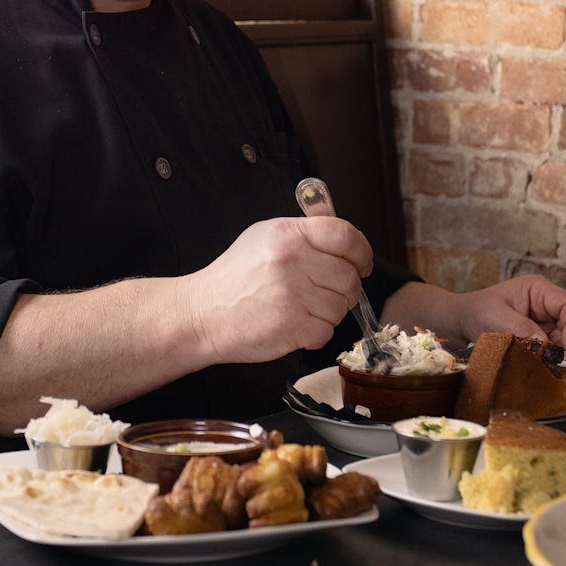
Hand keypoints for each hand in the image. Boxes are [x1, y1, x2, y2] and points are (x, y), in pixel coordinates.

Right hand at [184, 217, 372, 364]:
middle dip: (346, 287)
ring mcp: (292, 295)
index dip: (361, 251)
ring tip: (303, 308)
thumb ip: (303, 233)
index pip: (345, 235)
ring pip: (341, 306)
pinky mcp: (291, 326)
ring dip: (329, 312)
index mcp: (287, 233)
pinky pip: (326, 331)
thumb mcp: (263, 237)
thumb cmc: (234, 277)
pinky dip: (316, 333)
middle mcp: (291, 260)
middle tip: (328, 291)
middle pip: (349, 275)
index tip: (362, 263)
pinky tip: (296, 324)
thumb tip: (343, 239)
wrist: (202, 312)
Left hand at [451, 275, 565, 351]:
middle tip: (556, 357)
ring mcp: (548, 318)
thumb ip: (522, 328)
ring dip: (562, 350)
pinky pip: (559, 346)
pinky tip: (540, 359)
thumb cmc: (478, 311)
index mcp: (539, 289)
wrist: (464, 320)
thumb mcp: (496, 317)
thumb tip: (546, 344)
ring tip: (542, 357)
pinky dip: (554, 355)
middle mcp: (548, 302)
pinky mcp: (544, 333)